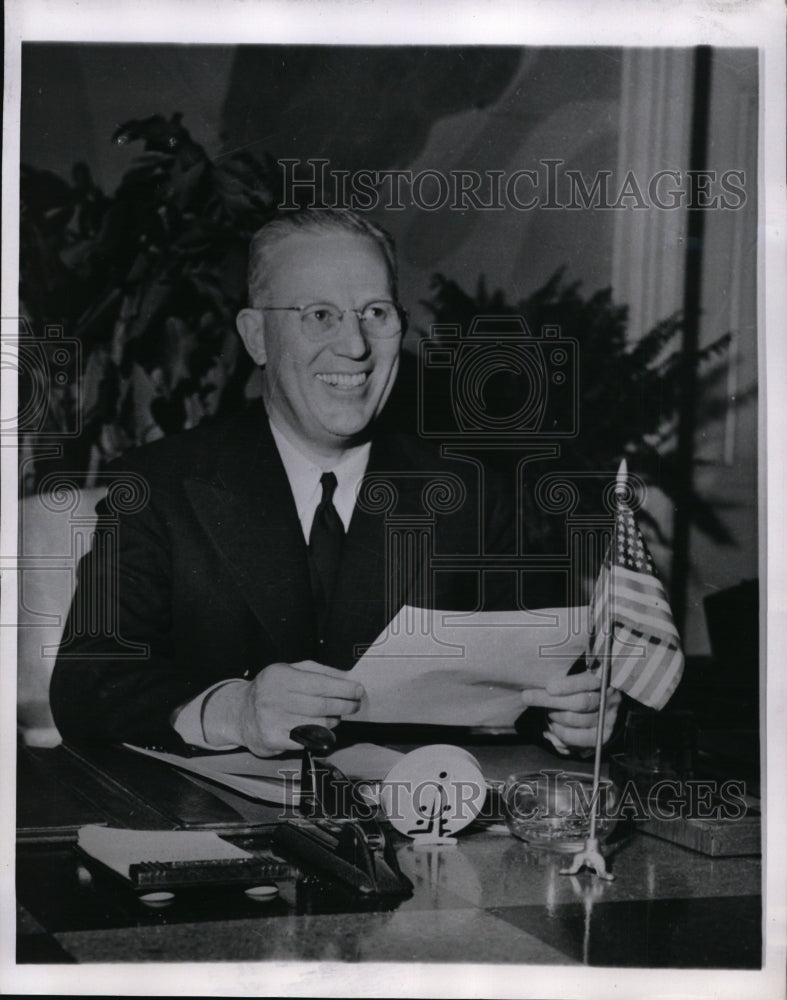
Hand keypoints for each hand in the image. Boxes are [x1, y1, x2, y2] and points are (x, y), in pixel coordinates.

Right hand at [202, 661, 364, 756]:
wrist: (240, 713)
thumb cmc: (272, 689)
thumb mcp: (290, 670)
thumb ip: (319, 671)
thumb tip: (347, 677)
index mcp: (280, 677)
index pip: (320, 684)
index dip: (343, 688)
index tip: (358, 690)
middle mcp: (274, 698)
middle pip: (321, 705)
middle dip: (344, 705)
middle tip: (354, 705)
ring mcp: (273, 721)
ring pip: (318, 725)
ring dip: (334, 721)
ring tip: (337, 716)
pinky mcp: (273, 741)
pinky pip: (307, 741)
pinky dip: (321, 736)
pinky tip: (323, 730)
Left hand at [520, 670, 620, 750]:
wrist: (602, 705)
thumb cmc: (581, 684)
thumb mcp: (577, 672)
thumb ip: (564, 673)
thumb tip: (541, 678)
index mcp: (605, 679)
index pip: (589, 681)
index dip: (569, 685)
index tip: (549, 687)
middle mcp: (610, 700)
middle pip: (580, 703)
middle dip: (550, 700)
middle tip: (527, 696)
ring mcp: (607, 720)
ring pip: (575, 720)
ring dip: (554, 716)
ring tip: (546, 711)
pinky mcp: (602, 737)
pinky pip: (576, 739)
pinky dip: (559, 733)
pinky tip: (552, 727)